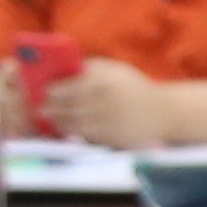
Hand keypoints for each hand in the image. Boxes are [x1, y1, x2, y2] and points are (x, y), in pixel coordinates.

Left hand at [42, 62, 179, 148]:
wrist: (165, 113)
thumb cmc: (133, 87)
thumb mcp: (117, 70)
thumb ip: (90, 69)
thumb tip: (57, 70)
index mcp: (110, 81)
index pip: (75, 86)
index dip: (56, 89)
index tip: (45, 90)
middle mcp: (110, 102)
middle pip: (71, 106)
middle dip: (52, 107)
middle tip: (40, 107)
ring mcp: (112, 122)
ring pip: (76, 123)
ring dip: (59, 121)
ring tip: (51, 117)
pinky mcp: (114, 138)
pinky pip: (86, 136)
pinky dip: (72, 132)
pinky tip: (66, 127)